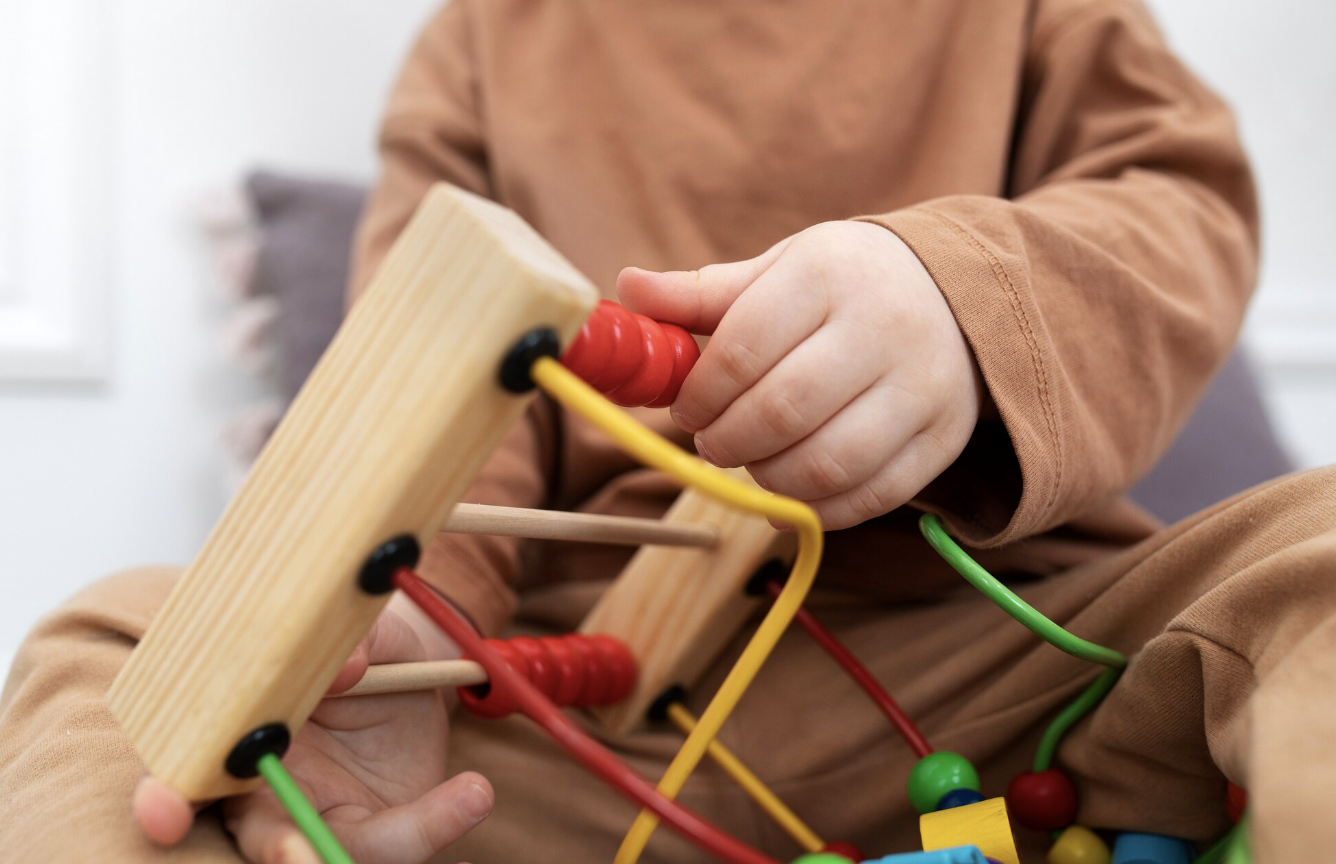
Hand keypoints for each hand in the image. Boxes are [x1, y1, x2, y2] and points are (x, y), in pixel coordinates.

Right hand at [133, 596, 492, 863]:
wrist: (420, 674)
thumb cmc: (373, 649)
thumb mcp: (375, 632)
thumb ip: (357, 642)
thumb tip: (345, 666)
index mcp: (240, 734)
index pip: (185, 775)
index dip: (168, 798)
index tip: (164, 813)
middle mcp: (267, 791)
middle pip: (256, 839)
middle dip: (277, 853)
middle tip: (301, 858)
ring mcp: (316, 820)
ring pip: (332, 853)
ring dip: (391, 840)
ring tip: (466, 796)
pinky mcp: (368, 836)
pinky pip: (394, 848)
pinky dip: (436, 826)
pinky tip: (474, 794)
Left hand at [618, 221, 981, 529]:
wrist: (957, 297)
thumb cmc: (844, 286)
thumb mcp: (779, 271)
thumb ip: (703, 293)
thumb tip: (626, 289)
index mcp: (828, 274)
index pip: (745, 345)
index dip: (701, 392)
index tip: (685, 408)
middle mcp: (882, 327)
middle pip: (784, 410)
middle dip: (728, 440)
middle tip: (711, 443)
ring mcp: (920, 388)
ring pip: (828, 462)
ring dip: (769, 479)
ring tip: (751, 464)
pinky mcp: (941, 439)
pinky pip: (872, 495)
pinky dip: (818, 508)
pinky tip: (788, 494)